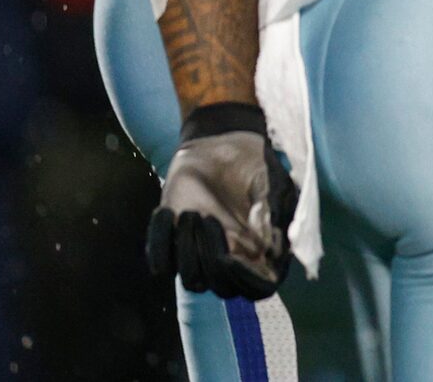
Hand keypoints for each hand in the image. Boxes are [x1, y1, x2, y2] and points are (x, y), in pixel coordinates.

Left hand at [146, 104, 296, 299]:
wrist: (221, 143)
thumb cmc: (255, 163)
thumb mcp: (272, 181)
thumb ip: (272, 213)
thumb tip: (271, 248)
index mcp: (267, 251)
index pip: (260, 288)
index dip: (246, 281)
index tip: (231, 258)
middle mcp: (237, 260)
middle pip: (223, 289)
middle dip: (212, 258)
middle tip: (208, 217)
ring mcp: (204, 255)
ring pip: (191, 280)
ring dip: (187, 248)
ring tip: (192, 211)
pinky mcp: (175, 245)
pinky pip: (160, 264)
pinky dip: (159, 242)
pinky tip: (168, 211)